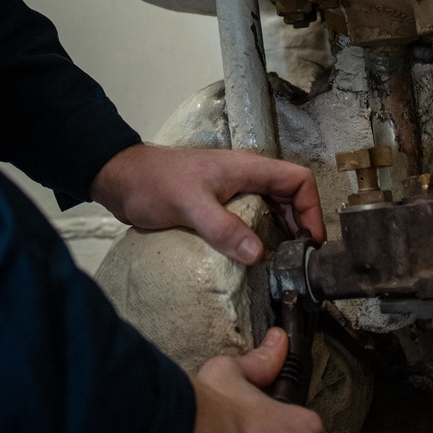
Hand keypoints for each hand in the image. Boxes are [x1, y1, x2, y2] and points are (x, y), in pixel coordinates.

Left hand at [89, 143, 323, 263]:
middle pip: (289, 196)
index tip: (312, 242)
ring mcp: (231, 191)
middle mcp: (244, 177)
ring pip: (270, 208)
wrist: (120, 179)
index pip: (298, 180)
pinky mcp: (217, 205)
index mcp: (247, 168)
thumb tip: (257, 254)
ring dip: (280, 232)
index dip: (312, 209)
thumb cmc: (154, 183)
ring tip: (282, 264)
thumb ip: (223, 228)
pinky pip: (249, 219)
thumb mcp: (190, 206)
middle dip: (301, 225)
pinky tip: (252, 259)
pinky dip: (258, 236)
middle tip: (300, 260)